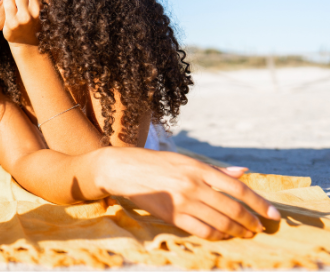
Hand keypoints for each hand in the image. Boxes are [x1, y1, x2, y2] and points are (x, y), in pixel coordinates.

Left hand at [2, 0, 48, 45]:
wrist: (28, 44)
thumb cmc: (35, 21)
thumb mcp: (44, 7)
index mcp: (48, 4)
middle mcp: (38, 10)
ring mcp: (25, 17)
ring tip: (18, 3)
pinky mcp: (12, 22)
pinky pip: (7, 0)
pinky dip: (8, 2)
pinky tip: (12, 10)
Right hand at [98, 148, 280, 239]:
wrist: (124, 169)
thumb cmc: (156, 163)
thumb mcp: (185, 160)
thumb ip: (214, 170)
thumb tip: (242, 173)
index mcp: (198, 168)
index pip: (237, 188)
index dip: (259, 202)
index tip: (272, 214)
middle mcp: (193, 184)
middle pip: (232, 208)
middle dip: (251, 221)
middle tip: (258, 228)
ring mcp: (182, 201)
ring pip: (220, 222)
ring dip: (236, 231)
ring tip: (244, 234)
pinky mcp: (172, 215)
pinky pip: (201, 230)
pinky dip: (216, 235)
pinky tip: (222, 235)